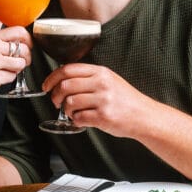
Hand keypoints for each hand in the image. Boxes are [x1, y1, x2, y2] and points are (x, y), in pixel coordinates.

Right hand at [0, 27, 31, 98]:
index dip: (28, 39)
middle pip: (23, 50)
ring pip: (20, 65)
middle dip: (26, 57)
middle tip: (21, 61)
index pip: (19, 32)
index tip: (29, 45)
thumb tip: (19, 42)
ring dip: (17, 69)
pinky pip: (12, 77)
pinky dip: (8, 78)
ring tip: (6, 69)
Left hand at [42, 63, 191, 178]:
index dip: (52, 78)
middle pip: (65, 85)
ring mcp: (103, 100)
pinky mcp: (104, 116)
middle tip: (56, 102)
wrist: (144, 116)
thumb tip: (63, 80)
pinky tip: (82, 120)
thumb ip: (89, 77)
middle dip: (55, 96)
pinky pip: (79, 118)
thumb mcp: (109, 80)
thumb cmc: (125, 100)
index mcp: (101, 72)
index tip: (46, 86)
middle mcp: (101, 83)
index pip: (68, 69)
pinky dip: (76, 121)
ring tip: (72, 113)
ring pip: (70, 103)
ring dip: (66, 110)